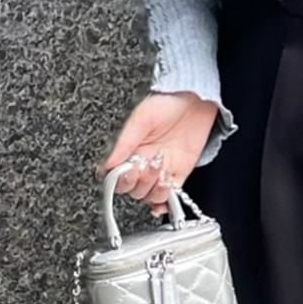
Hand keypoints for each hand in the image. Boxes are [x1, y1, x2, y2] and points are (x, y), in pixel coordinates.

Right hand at [99, 92, 219, 217]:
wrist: (195, 101)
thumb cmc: (166, 103)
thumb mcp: (141, 118)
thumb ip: (124, 142)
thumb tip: (106, 164)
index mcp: (128, 150)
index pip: (116, 177)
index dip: (121, 178)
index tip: (129, 169)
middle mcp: (141, 163)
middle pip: (132, 190)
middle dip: (140, 181)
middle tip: (149, 164)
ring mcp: (159, 171)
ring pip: (148, 195)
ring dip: (154, 188)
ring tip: (162, 169)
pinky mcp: (177, 175)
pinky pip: (168, 197)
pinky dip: (164, 202)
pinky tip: (164, 199)